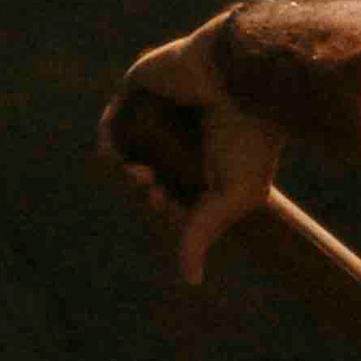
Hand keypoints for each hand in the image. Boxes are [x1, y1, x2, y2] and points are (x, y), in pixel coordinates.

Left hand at [100, 22, 283, 283]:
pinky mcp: (141, 87)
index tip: (168, 207)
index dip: (165, 208)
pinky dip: (110, 141)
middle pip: (150, 176)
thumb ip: (202, 233)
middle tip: (154, 191)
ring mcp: (163, 110)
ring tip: (138, 176)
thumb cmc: (249, 137)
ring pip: (131, 151)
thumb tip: (189, 280)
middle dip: (146, 192)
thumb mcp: (230, 196)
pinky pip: (116, 119)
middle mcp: (186, 135)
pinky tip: (116, 157)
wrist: (243, 79)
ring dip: (126, 172)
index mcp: (211, 158)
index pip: (176, 193)